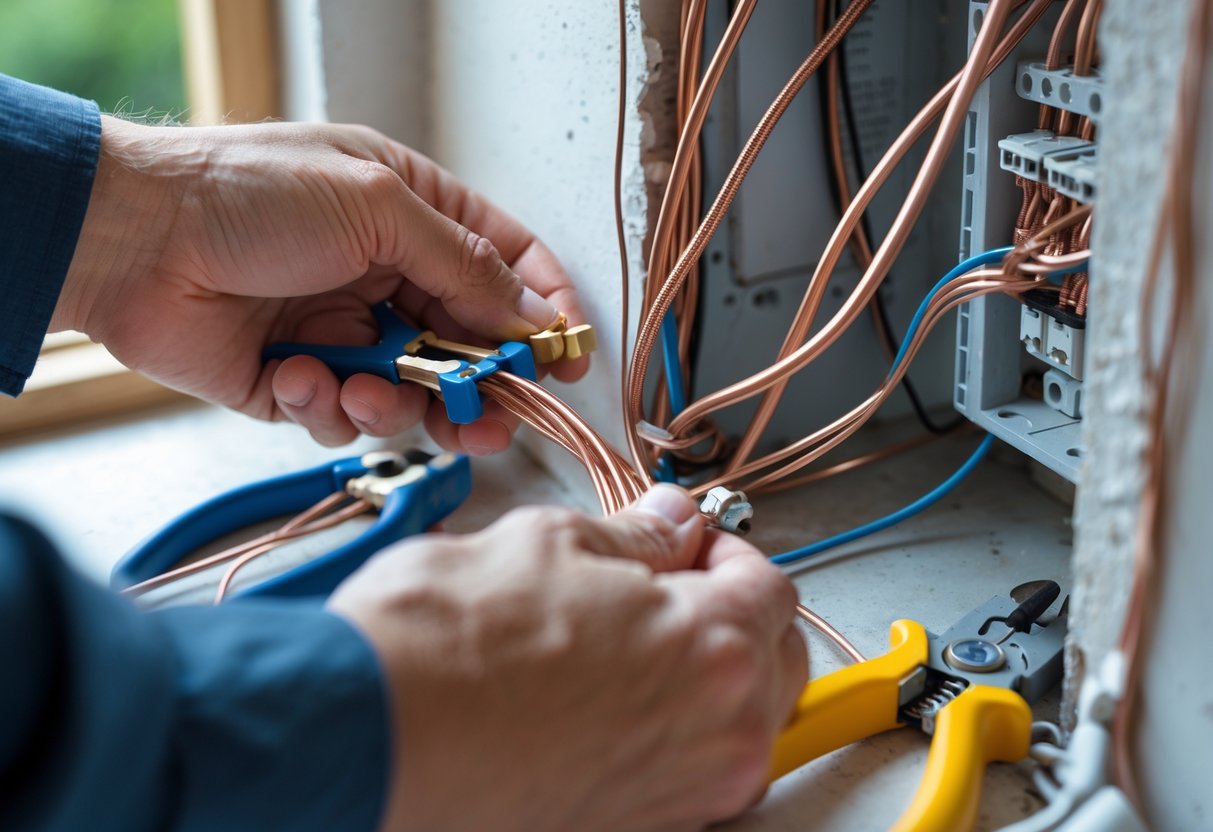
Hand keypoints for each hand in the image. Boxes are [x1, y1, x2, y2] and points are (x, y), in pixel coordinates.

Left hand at [52, 117, 587, 450]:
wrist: (133, 240)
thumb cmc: (247, 193)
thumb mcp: (378, 205)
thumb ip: (467, 264)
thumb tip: (534, 315)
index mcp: (412, 215)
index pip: (506, 265)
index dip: (544, 312)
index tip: (568, 357)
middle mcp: (385, 274)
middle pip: (468, 345)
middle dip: (480, 387)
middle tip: (493, 417)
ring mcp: (344, 331)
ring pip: (411, 394)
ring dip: (399, 405)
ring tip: (370, 393)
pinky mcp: (300, 381)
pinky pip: (343, 416)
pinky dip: (326, 405)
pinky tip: (297, 375)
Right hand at [328, 486, 806, 831]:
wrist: (372, 738)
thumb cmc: (447, 648)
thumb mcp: (550, 545)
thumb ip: (635, 537)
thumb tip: (668, 523)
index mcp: (712, 647)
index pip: (768, 585)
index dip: (723, 553)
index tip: (685, 547)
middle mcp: (716, 732)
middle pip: (771, 658)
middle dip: (732, 614)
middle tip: (666, 588)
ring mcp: (680, 793)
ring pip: (737, 720)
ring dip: (705, 674)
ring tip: (626, 644)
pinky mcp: (635, 827)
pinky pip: (687, 769)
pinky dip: (669, 730)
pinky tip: (601, 700)